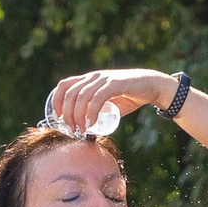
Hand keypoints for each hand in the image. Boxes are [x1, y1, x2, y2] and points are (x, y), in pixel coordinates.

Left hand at [45, 68, 180, 134]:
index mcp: (88, 79)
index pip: (64, 86)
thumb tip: (85, 127)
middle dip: (66, 113)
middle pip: (70, 93)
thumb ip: (96, 111)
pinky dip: (92, 112)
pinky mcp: (115, 84)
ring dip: (77, 115)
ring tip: (81, 129)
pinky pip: (98, 98)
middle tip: (71, 129)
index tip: (57, 118)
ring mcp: (104, 79)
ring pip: (81, 96)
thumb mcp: (108, 103)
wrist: (151, 86)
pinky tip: (91, 123)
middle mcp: (93, 77)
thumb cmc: (129, 97)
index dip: (56, 101)